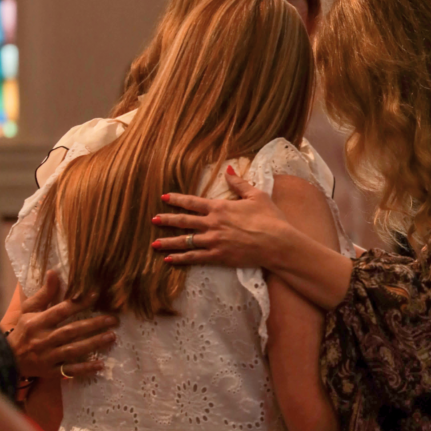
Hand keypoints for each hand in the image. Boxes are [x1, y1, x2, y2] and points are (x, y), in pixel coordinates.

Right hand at [6, 271, 117, 379]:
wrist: (8, 358)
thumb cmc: (23, 330)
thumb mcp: (29, 310)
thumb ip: (44, 293)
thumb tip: (54, 272)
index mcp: (37, 322)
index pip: (60, 311)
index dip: (78, 303)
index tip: (96, 295)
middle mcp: (42, 340)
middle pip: (70, 331)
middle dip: (92, 325)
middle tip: (113, 319)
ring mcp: (47, 357)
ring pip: (72, 350)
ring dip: (93, 344)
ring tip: (111, 336)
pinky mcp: (50, 372)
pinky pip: (69, 371)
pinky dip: (84, 369)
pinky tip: (100, 365)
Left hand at [151, 168, 287, 267]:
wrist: (277, 243)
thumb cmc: (270, 218)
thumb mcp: (256, 195)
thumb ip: (239, 183)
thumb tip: (227, 169)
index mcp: (220, 207)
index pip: (193, 202)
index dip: (177, 199)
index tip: (165, 197)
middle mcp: (212, 224)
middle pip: (184, 221)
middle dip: (167, 220)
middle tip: (153, 219)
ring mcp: (213, 241)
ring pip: (185, 241)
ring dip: (168, 242)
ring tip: (155, 243)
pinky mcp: (218, 257)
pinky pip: (195, 258)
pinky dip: (181, 259)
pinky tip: (169, 260)